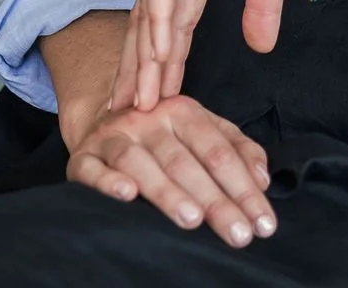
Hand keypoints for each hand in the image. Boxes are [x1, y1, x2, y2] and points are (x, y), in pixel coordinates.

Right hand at [66, 92, 276, 248]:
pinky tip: (127, 196)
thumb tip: (264, 178)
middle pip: (186, 162)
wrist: (102, 123)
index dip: (243, 188)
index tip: (263, 223)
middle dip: (216, 201)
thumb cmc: (162, 138)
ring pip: (142, 164)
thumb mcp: (203, 132)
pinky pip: (93, 170)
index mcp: (184, 112)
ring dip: (168, 192)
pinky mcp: (83, 158)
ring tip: (193, 220)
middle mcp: (150, 120)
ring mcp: (114, 137)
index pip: (219, 152)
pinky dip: (109, 182)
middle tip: (239, 234)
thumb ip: (238, 150)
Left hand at [120, 0, 306, 111]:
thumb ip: (262, 5)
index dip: (166, 67)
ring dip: (145, 58)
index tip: (158, 109)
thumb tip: (261, 48)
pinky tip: (158, 52)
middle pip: (150, 27)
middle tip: (129, 122)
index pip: (174, 28)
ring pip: (150, 11)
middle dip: (141, 74)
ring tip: (138, 101)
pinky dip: (160, 18)